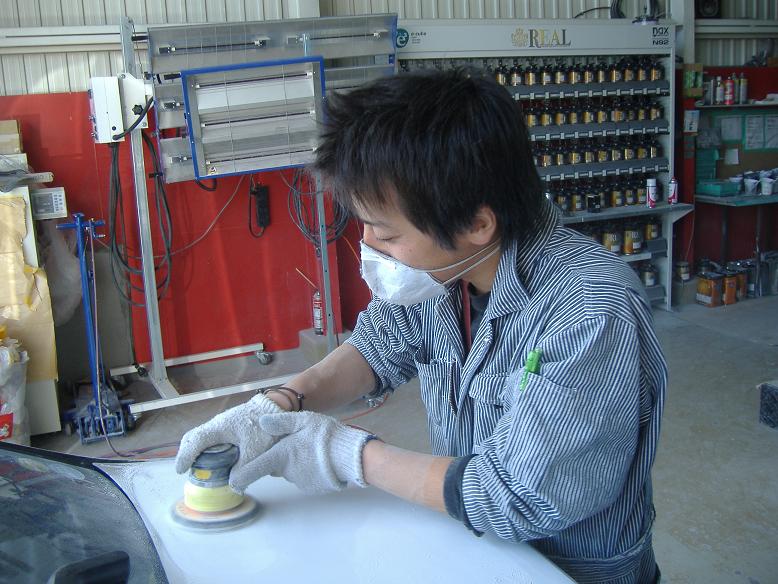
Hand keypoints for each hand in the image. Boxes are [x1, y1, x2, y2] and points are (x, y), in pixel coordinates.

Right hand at [175, 393, 283, 489]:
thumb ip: (243, 470)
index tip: (180, 470)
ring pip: (202, 436)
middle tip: (187, 469)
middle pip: (193, 437)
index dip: (185, 456)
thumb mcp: (255, 451)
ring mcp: (223, 423)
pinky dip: (208, 447)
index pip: (194, 441)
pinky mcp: (230, 425)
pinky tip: (216, 458)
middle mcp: (217, 423)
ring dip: (197, 450)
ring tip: (200, 467)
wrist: (277, 408)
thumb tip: (233, 486)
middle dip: (187, 453)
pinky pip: (212, 436)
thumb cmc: (265, 427)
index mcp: (219, 428)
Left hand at [229, 411, 374, 492]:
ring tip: (311, 450)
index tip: (233, 481)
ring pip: (290, 471)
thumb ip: (281, 422)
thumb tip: (261, 422)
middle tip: (293, 445)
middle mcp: (286, 472)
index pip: (252, 470)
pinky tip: (319, 460)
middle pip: (274, 467)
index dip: (239, 477)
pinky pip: (304, 477)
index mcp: (280, 455)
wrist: (351, 456)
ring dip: (295, 463)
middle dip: (278, 458)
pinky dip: (308, 470)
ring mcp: (300, 481)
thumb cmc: (326, 436)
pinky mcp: (313, 487)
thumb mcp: (303, 420)